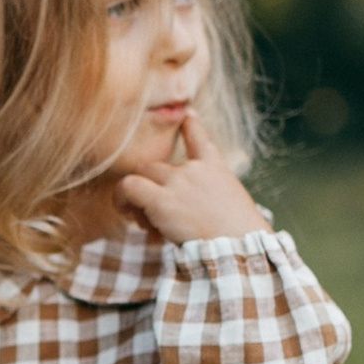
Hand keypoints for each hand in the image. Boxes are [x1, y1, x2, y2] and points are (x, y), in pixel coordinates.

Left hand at [118, 107, 270, 244]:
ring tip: (143, 222)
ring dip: (137, 197)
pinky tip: (127, 213)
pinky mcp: (162, 200)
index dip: (190, 126)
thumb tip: (185, 216)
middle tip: (152, 218)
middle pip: (157, 166)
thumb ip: (210, 200)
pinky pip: (128, 187)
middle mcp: (194, 169)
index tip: (186, 116)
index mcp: (216, 169)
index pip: (200, 138)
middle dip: (152, 188)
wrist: (241, 247)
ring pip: (142, 175)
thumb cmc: (240, 237)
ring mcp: (178, 181)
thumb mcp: (233, 207)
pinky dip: (122, 199)